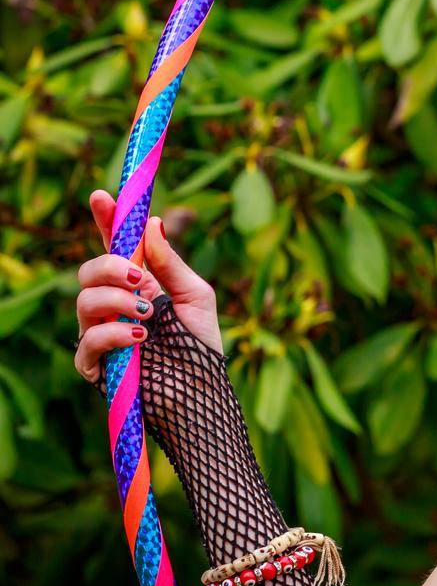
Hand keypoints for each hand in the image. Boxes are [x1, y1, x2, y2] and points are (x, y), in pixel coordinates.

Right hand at [74, 190, 222, 385]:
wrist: (202, 389)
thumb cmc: (200, 342)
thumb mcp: (195, 294)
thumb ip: (170, 262)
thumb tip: (153, 222)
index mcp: (138, 283)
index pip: (113, 246)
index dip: (105, 220)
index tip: (102, 196)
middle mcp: (114, 304)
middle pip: (89, 270)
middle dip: (110, 266)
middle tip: (139, 276)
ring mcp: (102, 332)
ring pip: (84, 300)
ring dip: (118, 300)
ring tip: (148, 313)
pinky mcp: (96, 364)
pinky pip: (88, 340)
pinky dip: (113, 333)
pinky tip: (139, 337)